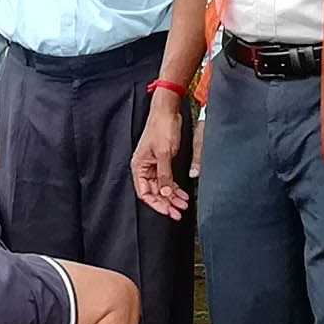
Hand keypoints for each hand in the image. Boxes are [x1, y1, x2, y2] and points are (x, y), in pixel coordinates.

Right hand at [131, 92, 191, 220]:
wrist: (168, 111)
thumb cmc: (162, 127)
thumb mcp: (164, 153)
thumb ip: (164, 175)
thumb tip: (165, 193)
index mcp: (139, 166)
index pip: (144, 193)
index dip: (156, 204)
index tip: (168, 211)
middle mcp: (145, 168)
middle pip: (154, 192)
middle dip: (167, 203)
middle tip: (178, 212)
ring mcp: (154, 165)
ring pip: (163, 188)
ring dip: (173, 197)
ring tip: (184, 204)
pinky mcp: (163, 162)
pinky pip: (168, 180)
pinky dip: (175, 188)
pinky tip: (183, 194)